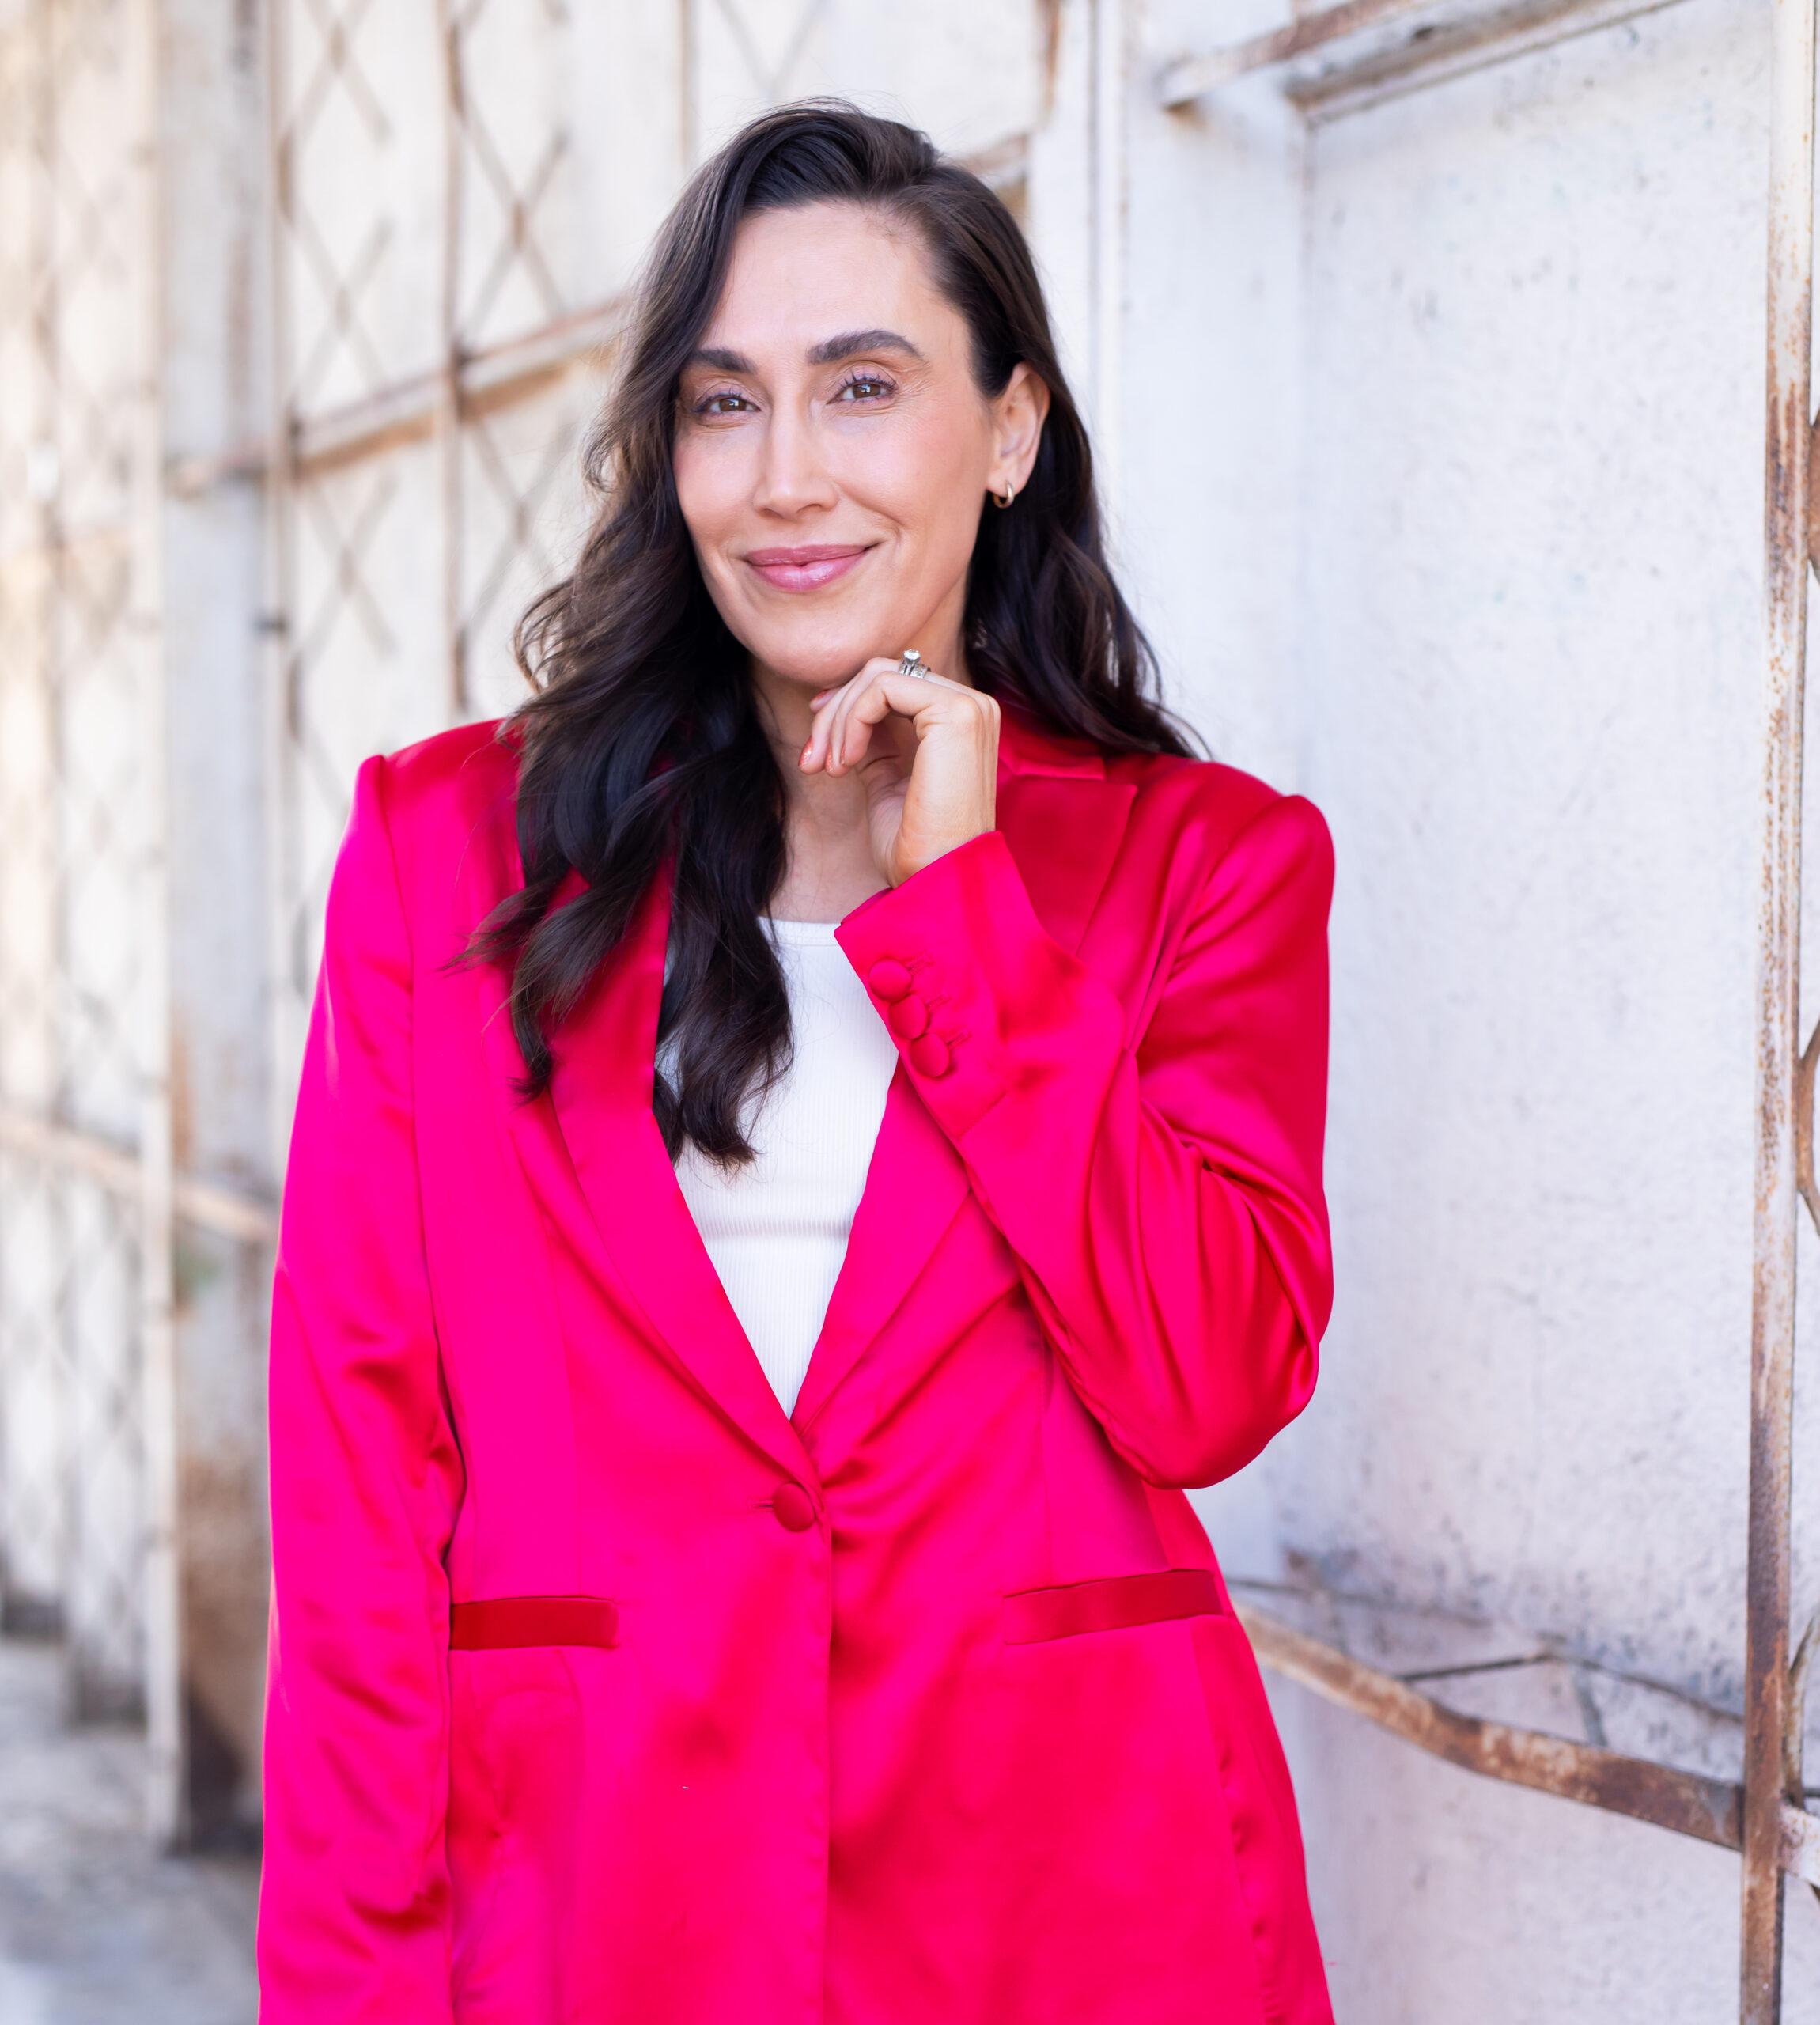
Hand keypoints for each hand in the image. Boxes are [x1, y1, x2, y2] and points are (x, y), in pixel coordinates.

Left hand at [800, 655, 999, 885]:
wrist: (935, 880)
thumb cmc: (915, 846)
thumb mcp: (888, 781)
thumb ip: (877, 742)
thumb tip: (844, 711)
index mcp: (962, 721)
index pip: (895, 684)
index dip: (846, 705)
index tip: (818, 746)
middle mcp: (973, 706)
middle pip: (883, 674)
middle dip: (835, 712)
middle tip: (813, 759)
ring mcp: (968, 706)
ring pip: (878, 676)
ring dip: (838, 719)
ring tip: (828, 766)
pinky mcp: (954, 714)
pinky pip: (882, 689)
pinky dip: (851, 720)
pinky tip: (846, 762)